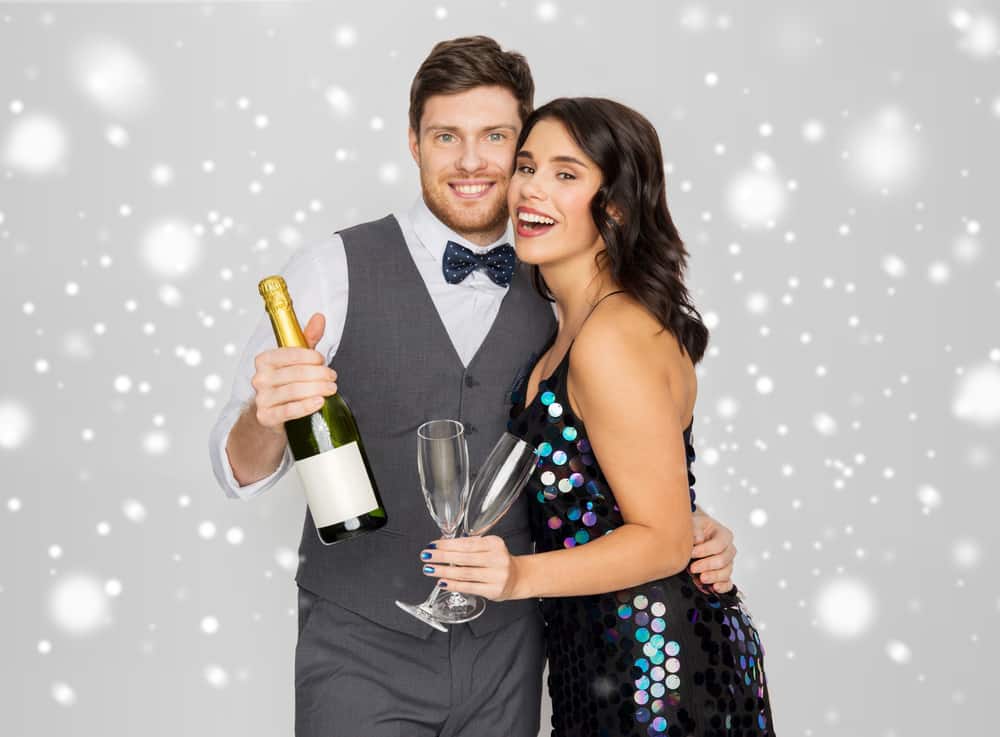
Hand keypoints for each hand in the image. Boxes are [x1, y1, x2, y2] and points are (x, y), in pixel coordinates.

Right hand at [250, 313, 336, 429]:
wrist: (271, 414)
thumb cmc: (286, 383)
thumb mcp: (296, 359)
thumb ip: (308, 338)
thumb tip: (319, 317)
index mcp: (264, 360)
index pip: (290, 354)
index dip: (310, 356)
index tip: (323, 361)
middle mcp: (259, 378)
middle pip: (295, 373)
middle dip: (319, 374)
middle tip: (333, 377)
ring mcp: (261, 399)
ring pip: (294, 391)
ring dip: (317, 389)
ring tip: (331, 389)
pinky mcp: (266, 417)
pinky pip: (288, 411)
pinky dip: (306, 406)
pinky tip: (319, 402)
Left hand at [419, 536, 519, 601]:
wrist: (518, 578)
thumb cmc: (497, 561)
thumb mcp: (488, 548)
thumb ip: (469, 546)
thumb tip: (442, 544)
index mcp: (494, 544)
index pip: (467, 543)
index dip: (448, 544)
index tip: (433, 545)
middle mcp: (497, 558)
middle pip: (464, 557)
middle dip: (442, 556)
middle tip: (426, 556)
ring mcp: (497, 575)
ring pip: (465, 573)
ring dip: (444, 571)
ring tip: (429, 569)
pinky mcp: (494, 590)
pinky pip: (469, 587)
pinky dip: (453, 584)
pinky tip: (442, 582)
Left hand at [688, 511, 736, 593]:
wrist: (695, 535)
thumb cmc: (697, 528)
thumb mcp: (695, 523)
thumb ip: (696, 529)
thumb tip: (699, 538)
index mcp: (724, 535)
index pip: (719, 545)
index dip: (705, 550)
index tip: (691, 553)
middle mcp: (728, 550)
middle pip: (723, 560)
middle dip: (707, 565)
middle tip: (692, 568)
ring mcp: (728, 563)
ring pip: (726, 573)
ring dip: (713, 577)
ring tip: (701, 578)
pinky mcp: (724, 574)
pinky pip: (728, 583)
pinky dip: (722, 587)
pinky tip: (714, 588)